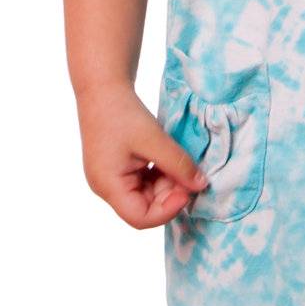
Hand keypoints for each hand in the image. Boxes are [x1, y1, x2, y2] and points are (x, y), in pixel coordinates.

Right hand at [77, 80, 207, 228]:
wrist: (102, 87)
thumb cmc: (122, 112)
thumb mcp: (153, 139)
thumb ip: (178, 164)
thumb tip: (201, 186)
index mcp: (109, 186)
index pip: (140, 218)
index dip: (167, 210)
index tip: (188, 191)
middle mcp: (107, 188)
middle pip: (144, 207)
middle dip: (170, 193)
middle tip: (189, 174)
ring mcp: (111, 178)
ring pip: (145, 194)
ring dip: (166, 182)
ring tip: (179, 162)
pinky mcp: (118, 168)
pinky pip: (142, 181)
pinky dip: (158, 173)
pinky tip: (168, 157)